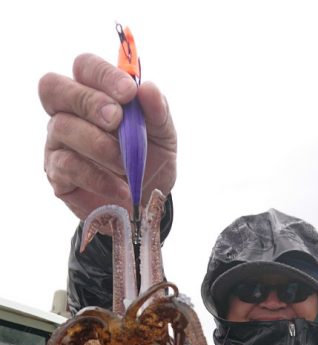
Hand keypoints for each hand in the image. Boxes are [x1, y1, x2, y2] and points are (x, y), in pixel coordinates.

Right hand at [39, 54, 176, 220]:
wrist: (145, 205)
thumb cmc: (150, 163)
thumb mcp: (163, 138)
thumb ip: (158, 112)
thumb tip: (147, 88)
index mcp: (94, 92)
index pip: (84, 66)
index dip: (102, 75)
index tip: (128, 93)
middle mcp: (68, 111)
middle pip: (53, 87)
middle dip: (88, 101)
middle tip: (116, 120)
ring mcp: (58, 141)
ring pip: (63, 127)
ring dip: (100, 145)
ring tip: (126, 165)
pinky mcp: (56, 173)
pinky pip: (68, 166)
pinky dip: (99, 178)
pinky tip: (121, 189)